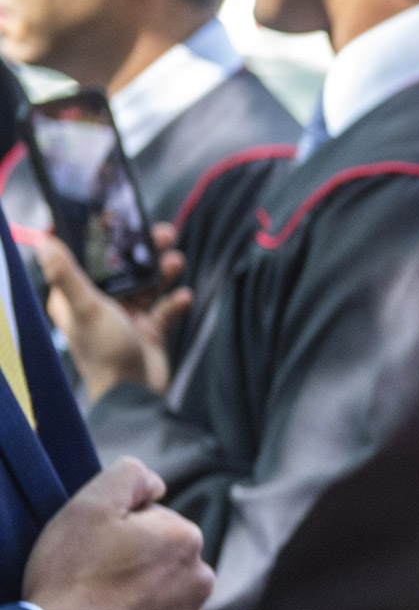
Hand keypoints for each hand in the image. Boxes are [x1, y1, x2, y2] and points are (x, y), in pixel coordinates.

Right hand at [22, 455, 212, 609]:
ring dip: (142, 607)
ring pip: (167, 605)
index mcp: (186, 540)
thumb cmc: (70, 579)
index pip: (156, 525)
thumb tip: (157, 484)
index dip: (121, 535)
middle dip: (138, 571)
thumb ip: (129, 477)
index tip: (96, 552)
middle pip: (166, 566)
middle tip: (95, 585)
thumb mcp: (89, 506)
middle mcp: (202, 581)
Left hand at [38, 227, 189, 399]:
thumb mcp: (86, 307)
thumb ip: (67, 275)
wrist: (137, 392)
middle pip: (122, 267)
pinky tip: (182, 297)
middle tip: (162, 234)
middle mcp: (101, 303)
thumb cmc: (104, 351)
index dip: (95, 238)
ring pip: (147, 283)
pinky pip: (165, 307)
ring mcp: (127, 315)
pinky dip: (175, 301)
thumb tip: (44, 242)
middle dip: (142, 250)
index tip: (110, 216)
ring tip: (176, 262)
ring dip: (163, 272)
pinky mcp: (150, 328)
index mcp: (77, 297)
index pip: (83, 259)